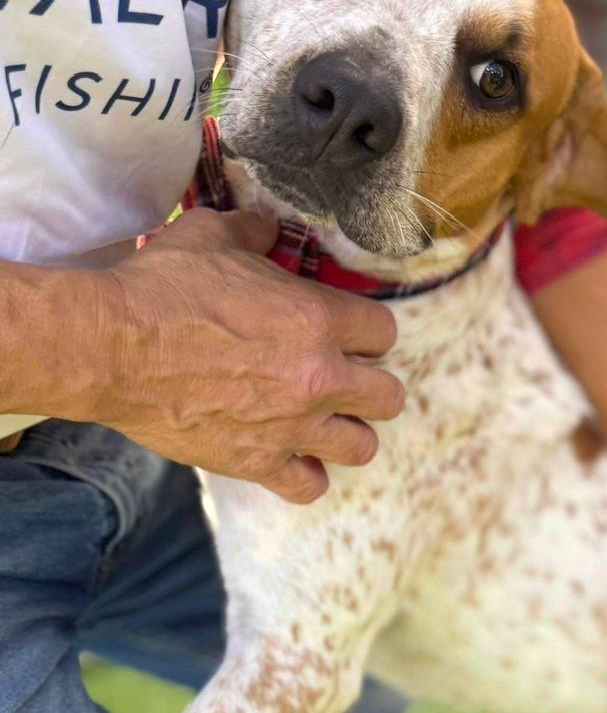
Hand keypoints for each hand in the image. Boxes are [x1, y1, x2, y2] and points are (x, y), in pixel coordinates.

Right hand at [80, 208, 403, 502]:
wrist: (112, 347)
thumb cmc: (160, 287)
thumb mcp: (212, 236)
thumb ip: (254, 232)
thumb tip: (268, 227)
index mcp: (317, 318)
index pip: (383, 332)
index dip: (365, 332)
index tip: (345, 333)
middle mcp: (318, 376)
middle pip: (388, 395)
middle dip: (369, 384)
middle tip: (340, 376)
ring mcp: (292, 426)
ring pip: (362, 446)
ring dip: (347, 431)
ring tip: (323, 420)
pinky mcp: (257, 461)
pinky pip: (310, 485)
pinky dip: (305, 473)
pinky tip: (290, 455)